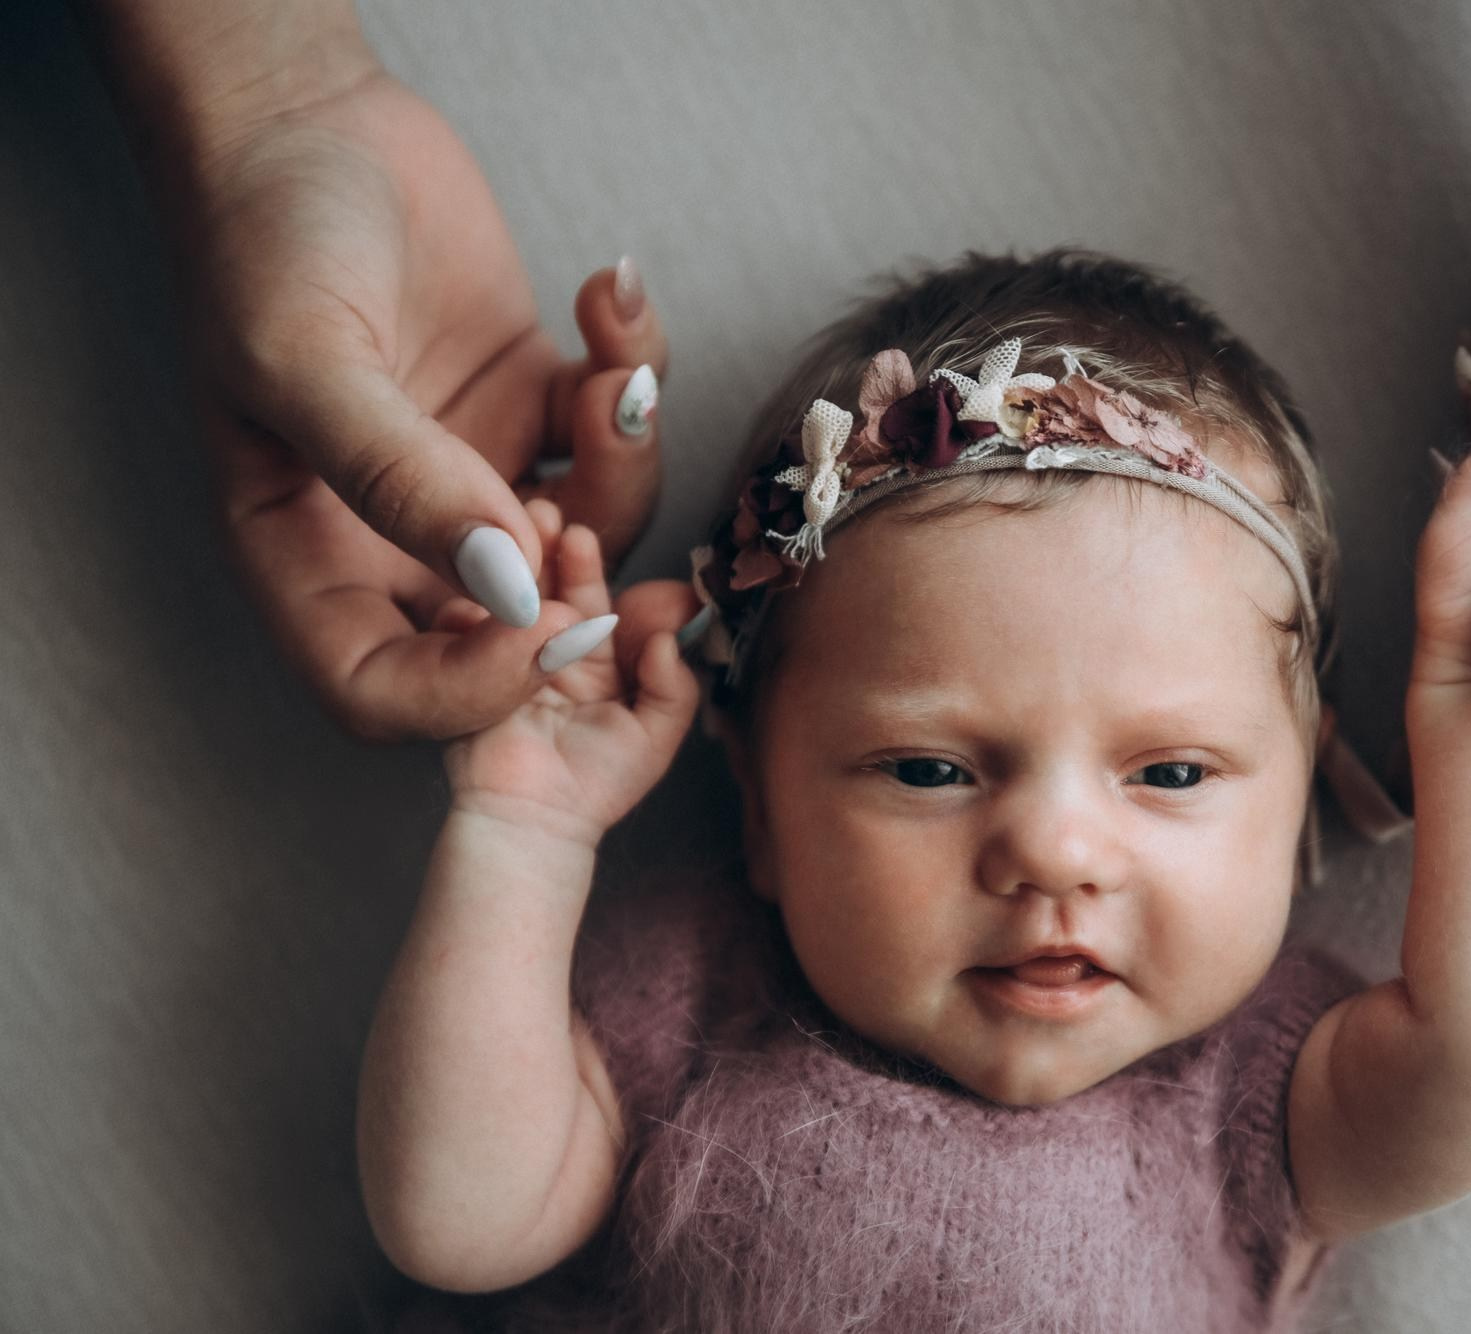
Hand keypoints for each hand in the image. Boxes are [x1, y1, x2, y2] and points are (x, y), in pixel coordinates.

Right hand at [179, 60, 667, 740]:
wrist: (305, 118)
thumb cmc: (261, 239)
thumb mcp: (306, 361)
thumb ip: (399, 479)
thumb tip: (507, 582)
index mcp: (312, 558)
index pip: (387, 689)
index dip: (471, 692)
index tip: (548, 628)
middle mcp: (398, 538)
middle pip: (516, 632)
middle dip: (594, 594)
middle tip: (634, 528)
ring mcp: (476, 478)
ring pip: (592, 537)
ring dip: (630, 463)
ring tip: (612, 366)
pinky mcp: (535, 410)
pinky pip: (614, 438)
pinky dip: (635, 378)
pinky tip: (606, 297)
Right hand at [443, 502, 703, 848]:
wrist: (534, 822)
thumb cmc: (599, 785)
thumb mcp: (656, 737)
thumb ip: (674, 689)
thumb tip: (672, 640)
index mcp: (603, 660)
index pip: (596, 600)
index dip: (588, 569)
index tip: (579, 537)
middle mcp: (556, 650)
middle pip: (550, 589)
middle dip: (545, 554)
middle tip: (541, 520)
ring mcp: (511, 658)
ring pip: (513, 602)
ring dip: (509, 570)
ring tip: (505, 542)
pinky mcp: (471, 673)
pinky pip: (468, 635)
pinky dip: (466, 612)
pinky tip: (468, 598)